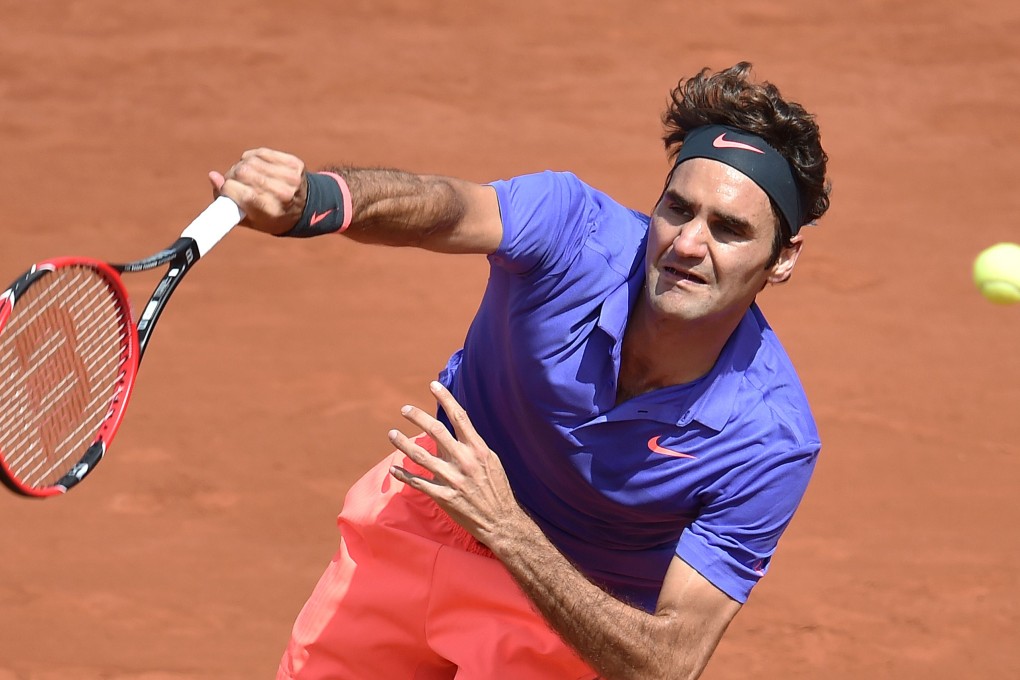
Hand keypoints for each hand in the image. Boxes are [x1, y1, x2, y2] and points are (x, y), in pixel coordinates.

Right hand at [209, 148, 307, 234]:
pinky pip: (262, 152)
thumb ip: (227, 202)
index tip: (226, 190)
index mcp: (271, 211)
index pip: (239, 192)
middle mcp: (283, 193)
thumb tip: (212, 176)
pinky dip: (254, 158)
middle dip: (232, 175)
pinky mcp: (293, 163)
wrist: (306, 209)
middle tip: (234, 182)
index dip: (226, 189)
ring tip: (246, 175)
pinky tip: (256, 167)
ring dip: (242, 166)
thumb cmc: (271, 217)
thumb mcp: (249, 219)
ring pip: (251, 160)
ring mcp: (290, 177)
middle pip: (243, 172)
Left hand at [388, 381, 525, 546]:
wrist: (501, 521)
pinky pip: (418, 482)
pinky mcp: (444, 497)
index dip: (445, 398)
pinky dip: (403, 475)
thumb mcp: (490, 461)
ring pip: (421, 456)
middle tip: (404, 409)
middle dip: (417, 416)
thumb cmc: (496, 489)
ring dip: (403, 443)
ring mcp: (453, 479)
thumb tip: (456, 427)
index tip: (433, 385)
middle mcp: (465, 460)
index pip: (459, 416)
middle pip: (436, 431)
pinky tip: (393, 469)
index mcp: (478, 449)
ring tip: (392, 433)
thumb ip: (471, 444)